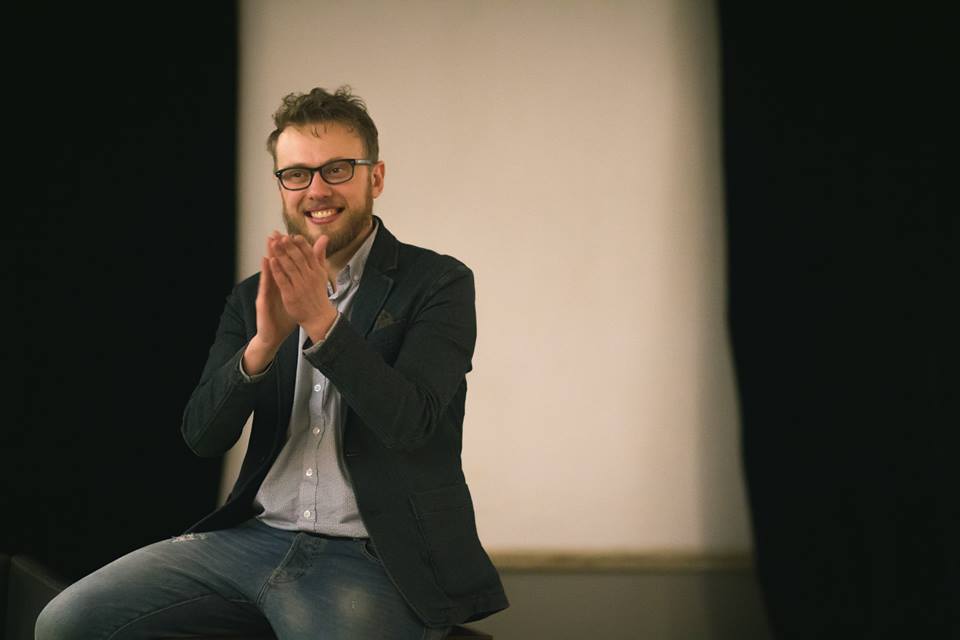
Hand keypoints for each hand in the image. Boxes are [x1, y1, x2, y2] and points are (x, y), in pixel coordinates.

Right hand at [242, 232, 298, 374]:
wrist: (272, 334)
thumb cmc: (283, 316)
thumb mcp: (294, 299)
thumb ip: (301, 286)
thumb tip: (310, 276)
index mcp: (281, 285)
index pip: (284, 266)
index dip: (287, 253)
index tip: (291, 237)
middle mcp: (272, 287)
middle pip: (275, 266)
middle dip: (276, 250)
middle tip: (277, 233)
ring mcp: (266, 293)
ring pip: (268, 272)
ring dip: (269, 257)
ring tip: (270, 242)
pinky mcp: (262, 301)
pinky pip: (265, 285)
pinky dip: (266, 274)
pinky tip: (266, 263)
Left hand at [267, 233, 338, 342]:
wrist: (319, 317)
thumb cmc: (319, 294)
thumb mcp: (322, 273)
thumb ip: (320, 255)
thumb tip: (324, 237)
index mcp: (317, 271)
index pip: (309, 253)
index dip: (300, 243)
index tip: (293, 235)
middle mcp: (309, 277)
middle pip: (298, 258)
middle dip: (288, 246)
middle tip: (280, 236)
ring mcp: (300, 286)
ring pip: (289, 267)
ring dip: (281, 254)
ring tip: (273, 244)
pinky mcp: (291, 295)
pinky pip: (283, 280)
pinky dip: (277, 270)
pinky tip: (271, 261)